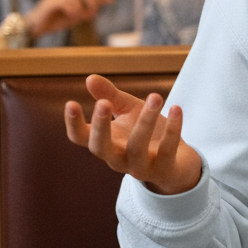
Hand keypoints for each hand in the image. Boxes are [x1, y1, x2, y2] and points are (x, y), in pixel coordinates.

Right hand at [25, 0, 112, 39]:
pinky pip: (66, 3)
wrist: (37, 27)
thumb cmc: (57, 19)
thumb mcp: (79, 13)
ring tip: (79, 18)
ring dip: (81, 10)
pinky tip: (70, 17)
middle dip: (91, 0)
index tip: (110, 1)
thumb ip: (93, 5)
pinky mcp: (50, 2)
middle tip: (93, 14)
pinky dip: (72, 11)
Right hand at [65, 74, 201, 193]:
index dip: (74, 124)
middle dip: (101, 126)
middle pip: (100, 148)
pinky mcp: (163, 170)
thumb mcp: (128, 111)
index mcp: (106, 143)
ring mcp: (140, 167)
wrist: (177, 161)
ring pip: (137, 147)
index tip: (70, 103)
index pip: (81, 138)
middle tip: (103, 103)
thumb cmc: (147, 133)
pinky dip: (172, 130)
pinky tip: (176, 108)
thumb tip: (89, 78)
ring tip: (155, 96)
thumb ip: (111, 96)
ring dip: (145, 121)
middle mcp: (117, 159)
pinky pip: (167, 150)